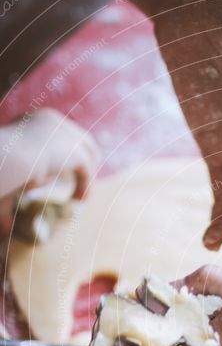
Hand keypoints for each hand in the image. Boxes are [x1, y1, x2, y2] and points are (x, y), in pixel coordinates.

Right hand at [0, 109, 99, 232]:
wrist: (6, 158)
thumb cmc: (0, 167)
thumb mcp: (8, 174)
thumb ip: (15, 188)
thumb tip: (7, 227)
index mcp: (37, 118)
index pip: (61, 130)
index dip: (66, 149)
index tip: (64, 167)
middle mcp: (54, 121)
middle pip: (81, 139)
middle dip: (83, 159)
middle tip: (79, 180)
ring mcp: (67, 134)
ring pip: (88, 154)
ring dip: (86, 174)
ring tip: (80, 195)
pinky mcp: (76, 153)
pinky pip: (86, 171)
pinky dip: (85, 186)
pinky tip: (79, 199)